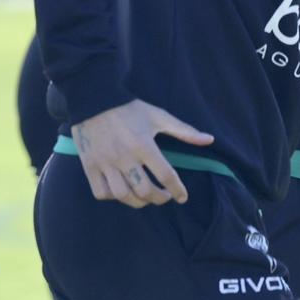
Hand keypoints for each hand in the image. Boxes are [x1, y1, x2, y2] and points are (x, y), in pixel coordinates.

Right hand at [70, 99, 213, 207]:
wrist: (92, 98)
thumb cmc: (128, 108)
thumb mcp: (157, 116)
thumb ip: (183, 130)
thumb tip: (210, 140)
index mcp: (143, 144)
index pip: (166, 176)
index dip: (178, 190)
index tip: (182, 196)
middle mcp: (124, 156)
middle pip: (145, 190)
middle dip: (159, 199)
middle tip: (163, 195)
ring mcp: (105, 162)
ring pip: (123, 195)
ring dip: (137, 201)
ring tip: (143, 197)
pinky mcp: (89, 165)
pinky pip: (101, 192)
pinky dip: (112, 197)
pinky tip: (120, 190)